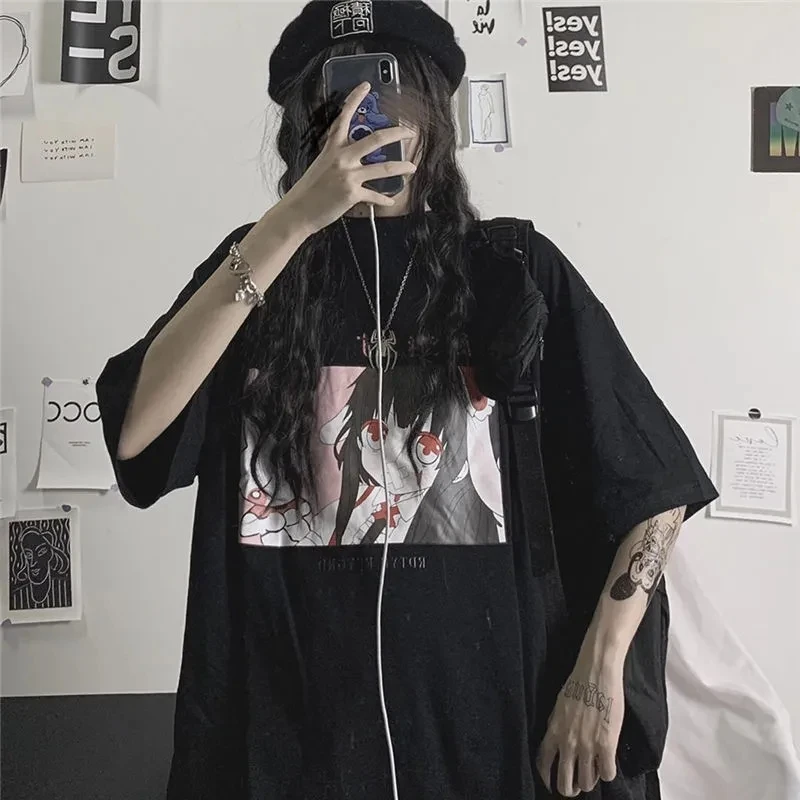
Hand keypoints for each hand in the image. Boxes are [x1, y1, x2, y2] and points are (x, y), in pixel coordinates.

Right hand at [278, 82, 416, 236]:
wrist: (298, 211)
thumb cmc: (310, 189)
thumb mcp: (322, 165)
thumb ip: (339, 156)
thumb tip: (358, 155)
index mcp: (333, 147)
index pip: (344, 116)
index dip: (355, 98)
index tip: (366, 86)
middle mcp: (342, 157)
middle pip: (375, 139)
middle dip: (397, 133)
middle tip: (409, 132)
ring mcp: (348, 175)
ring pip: (383, 168)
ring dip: (402, 167)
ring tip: (412, 167)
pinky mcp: (352, 194)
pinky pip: (375, 195)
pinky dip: (385, 199)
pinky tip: (391, 199)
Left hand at [536, 655, 623, 796]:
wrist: (596, 673)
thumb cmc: (578, 685)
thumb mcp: (558, 706)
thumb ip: (556, 726)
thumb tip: (556, 741)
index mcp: (553, 732)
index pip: (543, 765)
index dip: (547, 778)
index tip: (551, 783)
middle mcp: (568, 743)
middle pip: (564, 783)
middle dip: (570, 788)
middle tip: (576, 784)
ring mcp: (587, 746)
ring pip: (586, 783)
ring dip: (590, 781)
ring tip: (593, 772)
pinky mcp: (606, 745)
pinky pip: (607, 774)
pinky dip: (607, 772)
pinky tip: (607, 763)